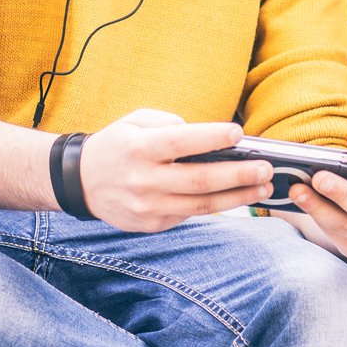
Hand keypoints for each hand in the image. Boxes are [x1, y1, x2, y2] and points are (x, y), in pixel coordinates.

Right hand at [77, 110, 273, 231]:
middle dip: (238, 175)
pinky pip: (189, 214)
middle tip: (265, 169)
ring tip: (263, 188)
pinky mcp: (152, 224)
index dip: (212, 138)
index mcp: (140, 148)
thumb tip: (208, 136)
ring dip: (238, 197)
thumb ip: (170, 124)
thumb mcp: (135, 122)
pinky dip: (215, 206)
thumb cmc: (117, 145)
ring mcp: (148, 206)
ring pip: (201, 204)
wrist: (80, 182)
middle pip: (199, 180)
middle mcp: (144, 180)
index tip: (239, 133)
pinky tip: (237, 197)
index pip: (182, 142)